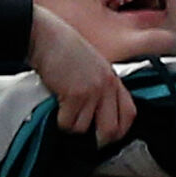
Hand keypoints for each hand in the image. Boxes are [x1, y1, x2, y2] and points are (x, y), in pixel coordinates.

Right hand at [30, 7, 134, 144]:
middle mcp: (107, 85)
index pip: (130, 114)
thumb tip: (98, 116)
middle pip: (112, 129)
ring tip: (64, 112)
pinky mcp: (76, 94)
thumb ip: (101, 88)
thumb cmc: (64, 50)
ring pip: (86, 128)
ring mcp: (93, 90)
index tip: (108, 136)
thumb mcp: (92, 67)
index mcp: (113, 79)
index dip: (120, 131)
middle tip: (85, 139)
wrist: (45, 36)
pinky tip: (56, 108)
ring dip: (72, 126)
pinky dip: (60, 121)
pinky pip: (69, 123)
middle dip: (98, 140)